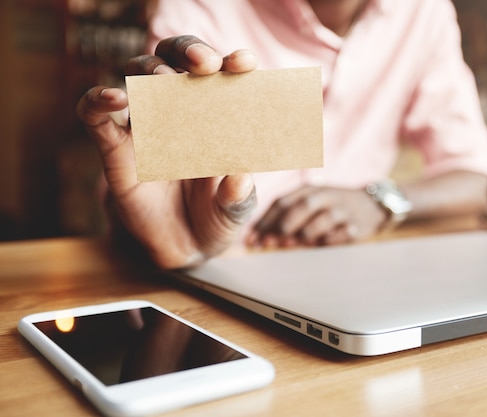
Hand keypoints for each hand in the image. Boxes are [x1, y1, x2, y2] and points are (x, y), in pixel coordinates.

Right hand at [76, 36, 258, 268]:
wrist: (186, 247)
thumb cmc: (217, 216)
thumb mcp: (236, 209)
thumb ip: (239, 197)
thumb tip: (239, 179)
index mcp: (216, 116)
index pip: (220, 76)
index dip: (231, 62)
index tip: (245, 64)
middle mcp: (181, 111)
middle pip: (175, 59)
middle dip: (189, 51)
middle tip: (206, 64)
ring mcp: (146, 126)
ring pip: (138, 75)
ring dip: (151, 68)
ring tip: (165, 78)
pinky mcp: (115, 148)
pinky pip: (96, 115)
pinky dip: (98, 100)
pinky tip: (115, 98)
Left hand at [246, 185, 386, 247]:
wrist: (371, 205)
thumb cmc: (330, 207)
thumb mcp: (309, 202)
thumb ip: (285, 216)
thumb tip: (256, 238)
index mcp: (308, 190)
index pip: (282, 202)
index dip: (265, 221)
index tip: (252, 239)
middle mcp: (324, 196)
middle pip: (300, 208)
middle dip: (282, 227)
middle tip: (269, 243)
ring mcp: (341, 210)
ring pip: (320, 221)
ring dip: (304, 235)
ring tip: (291, 246)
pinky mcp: (356, 225)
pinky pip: (340, 234)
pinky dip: (328, 241)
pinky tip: (319, 246)